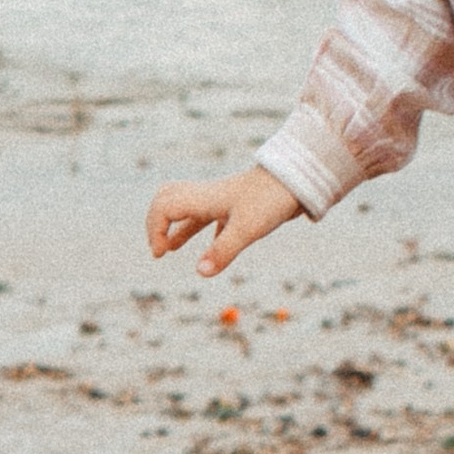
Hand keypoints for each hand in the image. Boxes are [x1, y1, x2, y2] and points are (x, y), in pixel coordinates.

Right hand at [145, 163, 304, 278]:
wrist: (298, 180)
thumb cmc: (271, 200)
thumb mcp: (247, 228)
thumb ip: (222, 251)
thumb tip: (200, 272)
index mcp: (203, 198)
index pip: (162, 208)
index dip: (154, 231)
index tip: (161, 254)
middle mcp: (207, 197)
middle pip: (167, 200)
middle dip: (156, 223)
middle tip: (158, 249)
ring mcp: (221, 200)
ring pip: (187, 209)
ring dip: (175, 228)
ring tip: (168, 249)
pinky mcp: (237, 206)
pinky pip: (210, 217)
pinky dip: (200, 231)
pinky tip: (210, 251)